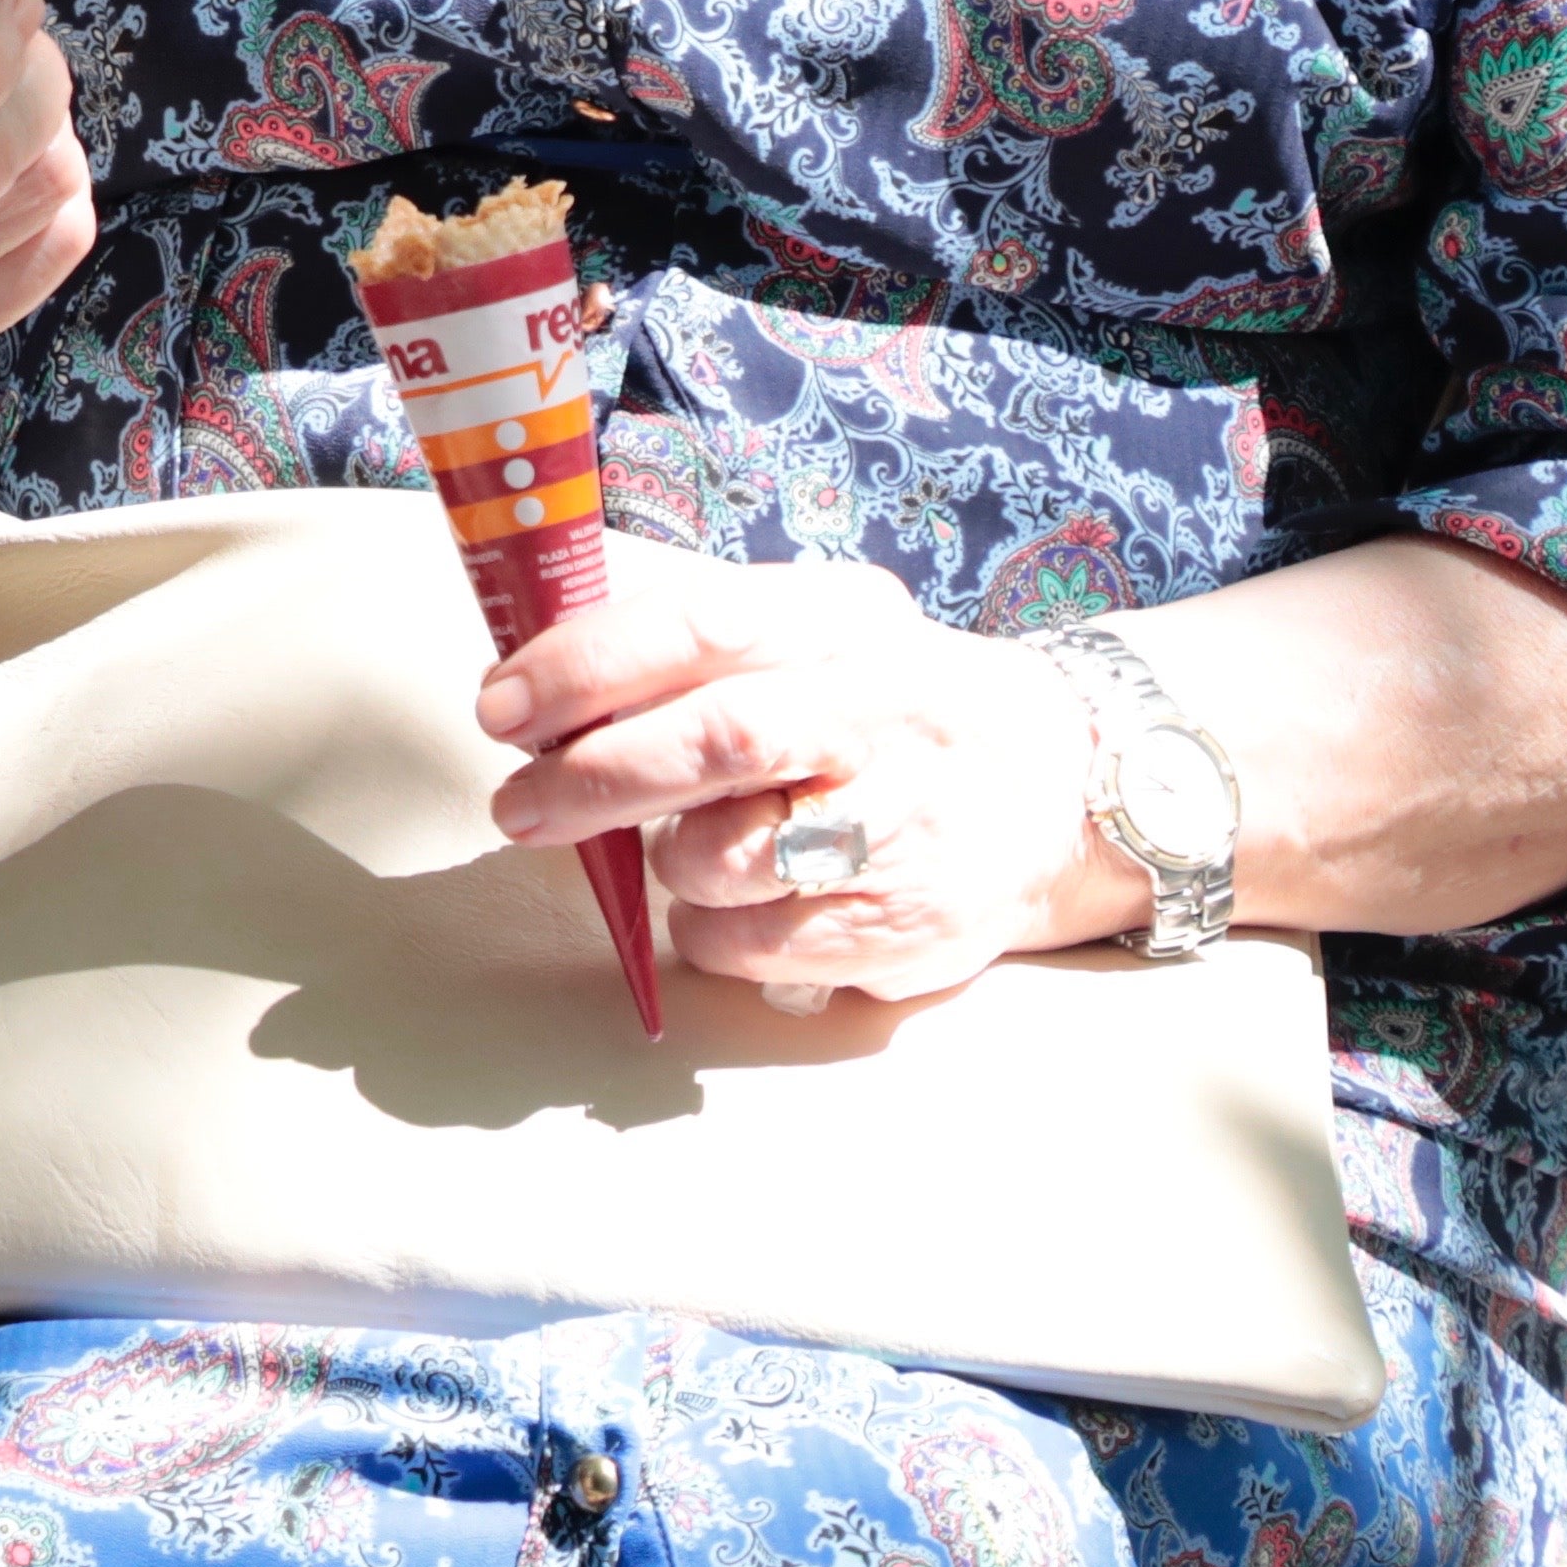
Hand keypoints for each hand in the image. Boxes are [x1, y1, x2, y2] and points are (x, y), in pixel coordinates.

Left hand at [475, 541, 1135, 1004]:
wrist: (1061, 794)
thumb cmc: (891, 705)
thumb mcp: (821, 630)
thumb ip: (697, 646)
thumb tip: (535, 684)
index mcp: (844, 621)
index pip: (705, 621)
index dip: (588, 664)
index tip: (504, 703)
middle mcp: (881, 714)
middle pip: (717, 741)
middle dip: (593, 777)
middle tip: (518, 803)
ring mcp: (898, 827)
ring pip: (716, 859)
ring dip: (663, 861)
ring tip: (690, 840)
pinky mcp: (898, 930)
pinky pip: (745, 945)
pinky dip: (709, 929)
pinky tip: (745, 896)